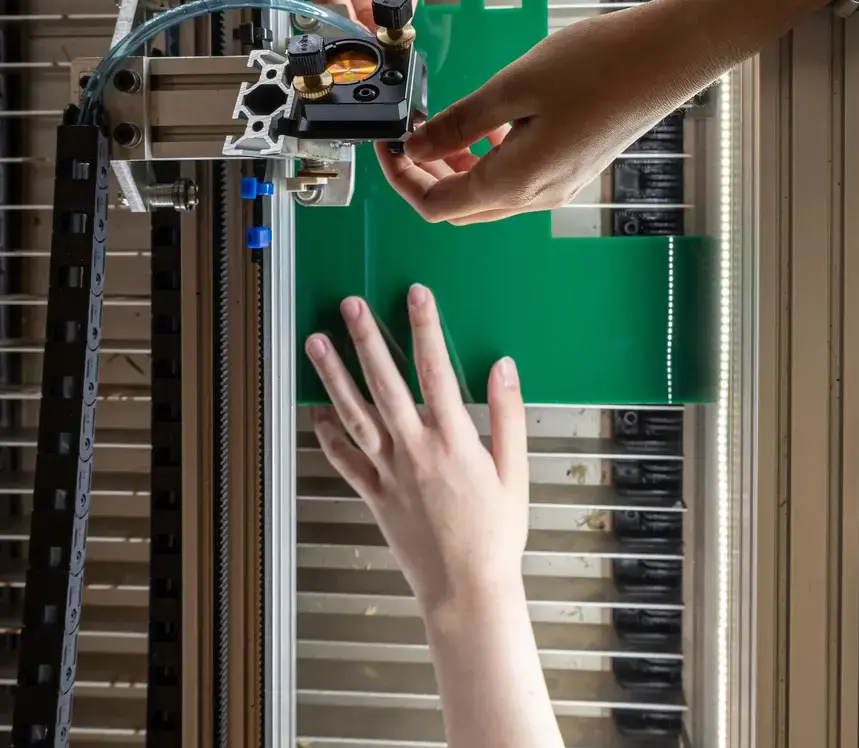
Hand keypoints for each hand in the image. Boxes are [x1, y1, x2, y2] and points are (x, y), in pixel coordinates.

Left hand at [305, 284, 527, 615]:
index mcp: (454, 441)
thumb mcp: (516, 471)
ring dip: (333, 376)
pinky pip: (345, 461)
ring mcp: (390, 473)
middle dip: (366, 340)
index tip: (416, 295)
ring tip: (316, 343)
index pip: (436, 370)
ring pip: (354, 415)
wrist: (467, 591)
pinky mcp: (375, 496)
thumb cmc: (496, 535)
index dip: (424, 327)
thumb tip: (503, 367)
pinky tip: (316, 412)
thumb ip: (508, 415)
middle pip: (385, 383)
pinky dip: (327, 436)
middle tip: (350, 305)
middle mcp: (415, 451)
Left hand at [377, 4, 708, 223]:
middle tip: (410, 132)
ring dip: (457, 169)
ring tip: (445, 125)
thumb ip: (458, 124)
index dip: (401, 179)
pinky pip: (516, 181)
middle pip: (460, 208)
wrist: (667, 57)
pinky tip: (489, 125)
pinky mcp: (574, 170)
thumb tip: (415, 147)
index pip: (436, 206)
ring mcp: (560, 186)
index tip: (389, 143)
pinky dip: (489, 161)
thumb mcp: (511, 87)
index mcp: (517, 181)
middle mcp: (538, 196)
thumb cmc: (598, 65)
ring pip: (488, 196)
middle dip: (425, 175)